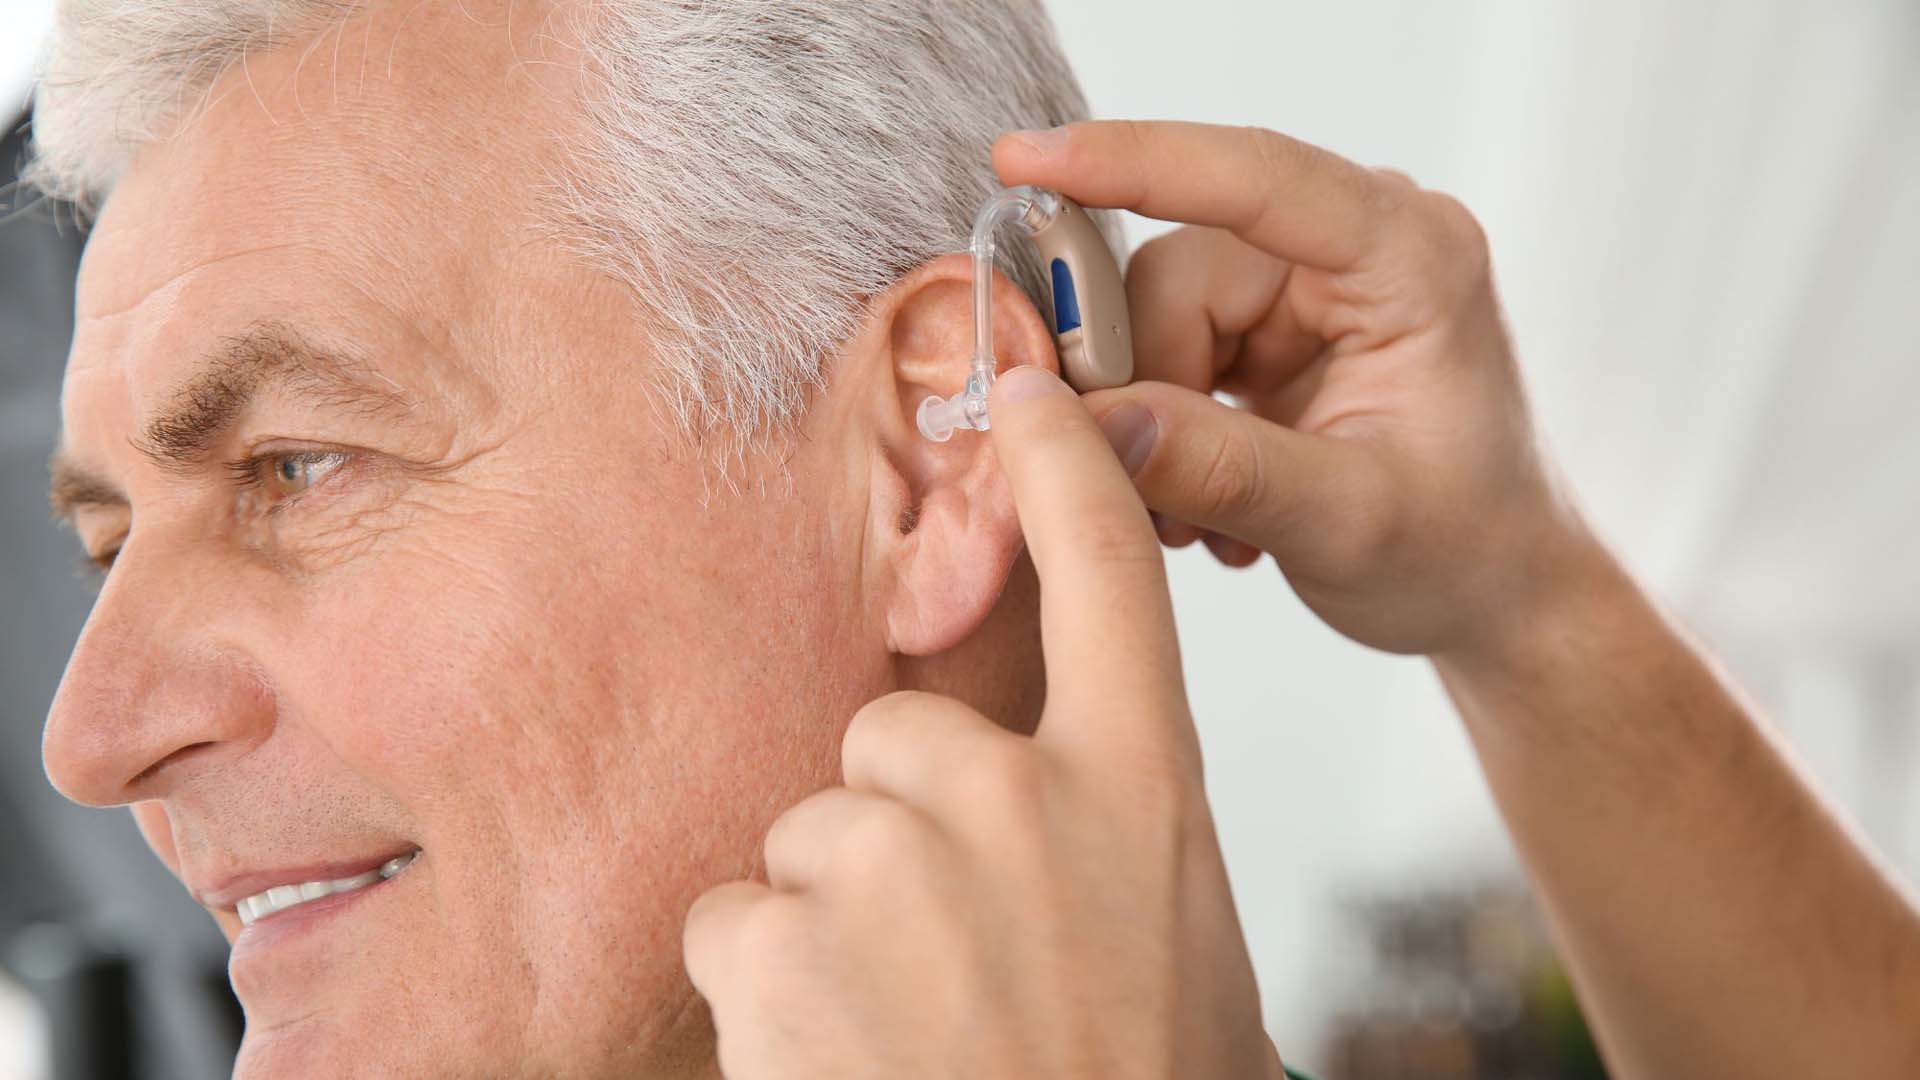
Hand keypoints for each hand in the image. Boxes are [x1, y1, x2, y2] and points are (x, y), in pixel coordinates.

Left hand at [682, 366, 1280, 1079]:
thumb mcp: (1171, 941)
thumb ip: (1104, 834)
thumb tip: (1037, 798)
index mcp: (1142, 791)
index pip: (1110, 576)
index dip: (1063, 470)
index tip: (1027, 392)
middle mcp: (1023, 796)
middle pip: (897, 730)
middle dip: (900, 828)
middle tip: (959, 962)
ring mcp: (898, 857)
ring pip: (813, 831)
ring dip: (837, 922)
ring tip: (912, 1031)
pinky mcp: (787, 932)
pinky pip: (741, 913)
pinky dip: (771, 986)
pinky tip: (846, 1058)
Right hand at [995, 121, 1602, 660]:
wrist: (1490, 594)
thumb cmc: (1462, 550)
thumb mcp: (1349, 523)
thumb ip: (1224, 470)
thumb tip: (1097, 426)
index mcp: (1407, 257)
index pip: (1255, 177)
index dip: (1132, 161)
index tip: (1026, 161)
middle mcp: (1352, 247)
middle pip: (1174, 268)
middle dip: (1137, 380)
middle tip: (1146, 489)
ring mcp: (1303, 287)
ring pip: (1149, 316)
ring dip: (1147, 421)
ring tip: (1197, 518)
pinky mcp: (1266, 329)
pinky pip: (1158, 351)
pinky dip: (1159, 431)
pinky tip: (1206, 503)